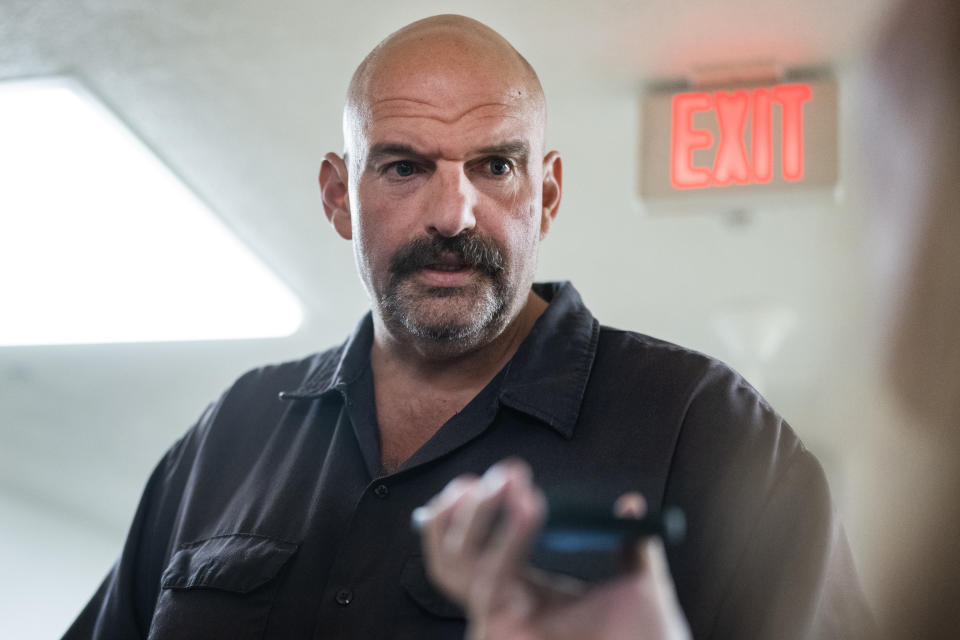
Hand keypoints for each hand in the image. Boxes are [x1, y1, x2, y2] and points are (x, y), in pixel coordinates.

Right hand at [418, 459, 690, 639]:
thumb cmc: (645, 636)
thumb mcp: (633, 580)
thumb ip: (629, 543)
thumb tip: (630, 504)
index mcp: (522, 592)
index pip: (468, 550)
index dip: (459, 514)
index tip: (481, 478)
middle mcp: (502, 606)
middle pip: (451, 555)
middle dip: (463, 509)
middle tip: (503, 474)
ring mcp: (497, 620)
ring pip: (457, 565)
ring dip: (478, 515)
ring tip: (514, 484)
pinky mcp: (501, 631)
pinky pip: (490, 580)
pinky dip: (505, 540)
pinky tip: (529, 508)